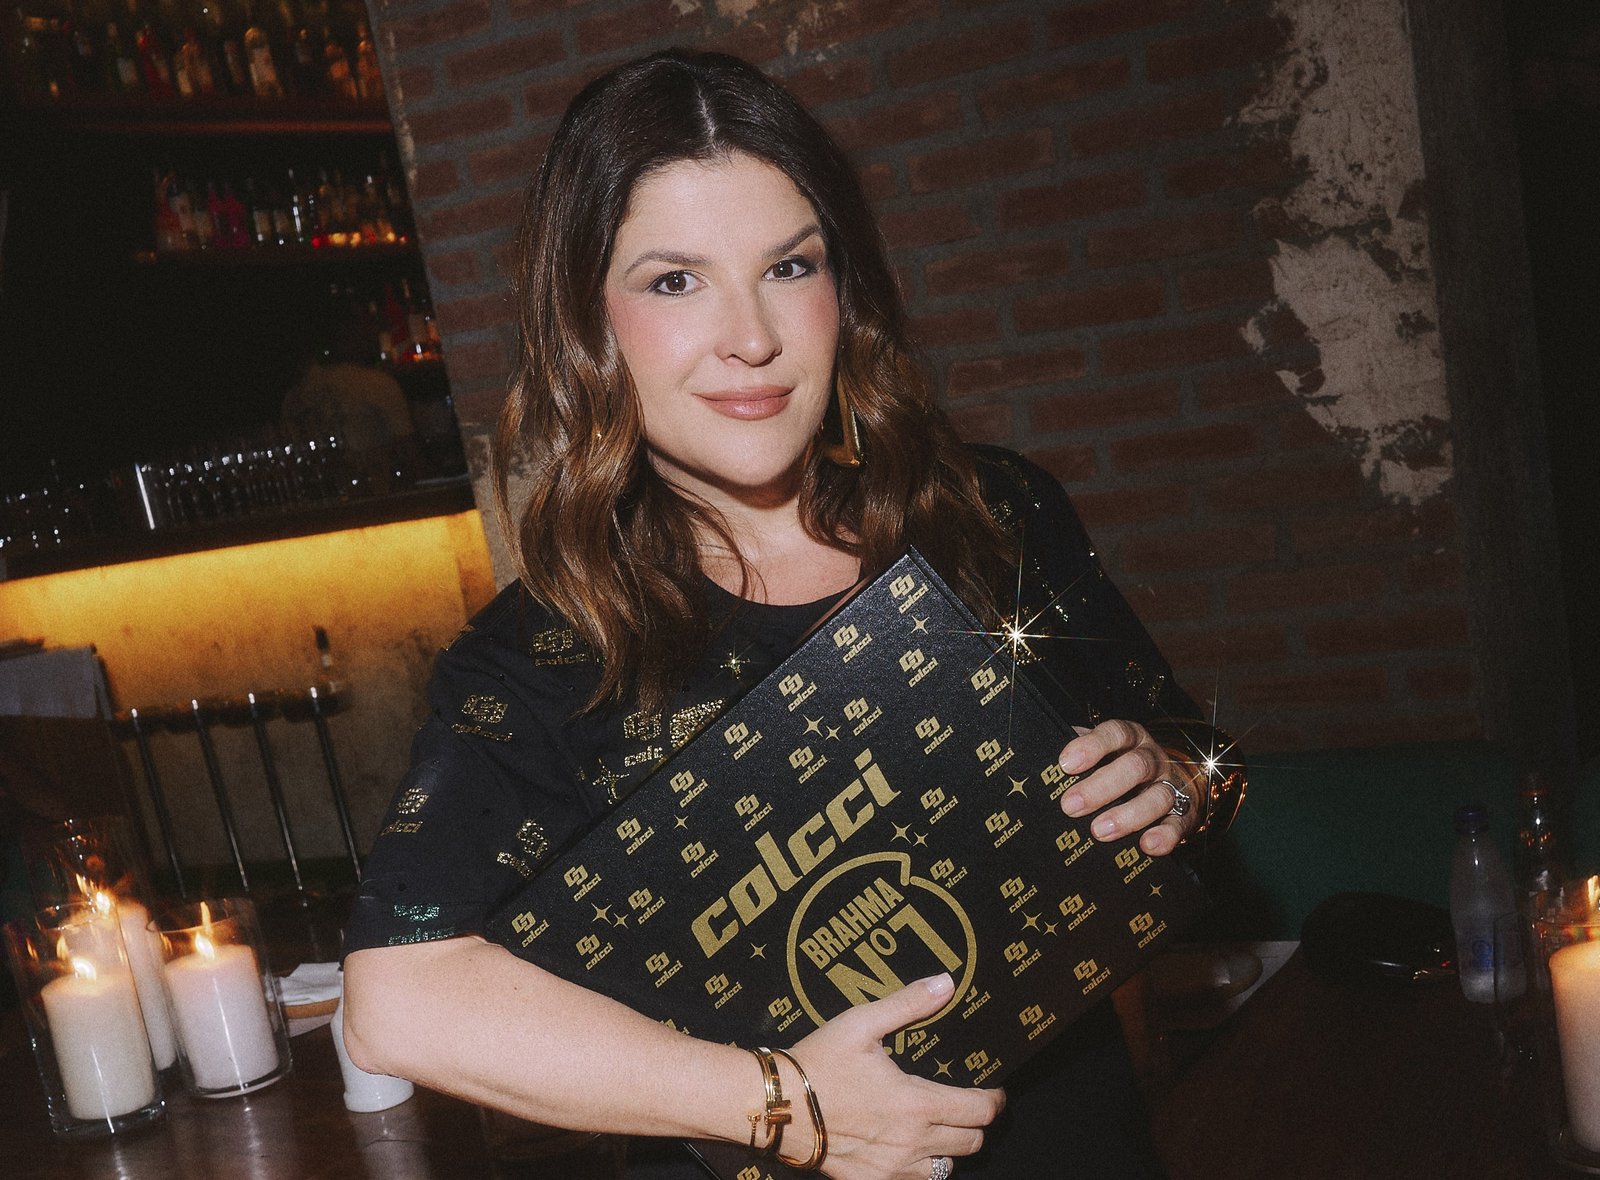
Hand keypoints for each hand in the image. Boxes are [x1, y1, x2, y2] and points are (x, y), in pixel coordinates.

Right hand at [784, 973, 1002, 1179]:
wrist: (777, 1105)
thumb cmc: (819, 1062)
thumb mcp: (861, 1023)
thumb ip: (908, 1004)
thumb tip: (947, 983)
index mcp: (916, 1104)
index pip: (980, 1112)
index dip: (994, 1100)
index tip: (993, 1091)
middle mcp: (911, 1143)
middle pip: (971, 1143)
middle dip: (975, 1123)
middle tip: (964, 1105)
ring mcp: (892, 1168)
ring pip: (946, 1167)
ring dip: (949, 1148)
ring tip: (936, 1126)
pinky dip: (920, 1167)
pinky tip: (906, 1148)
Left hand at [1057, 719, 1198, 855]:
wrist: (1173, 780)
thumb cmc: (1120, 766)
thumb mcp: (1101, 752)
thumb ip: (1077, 755)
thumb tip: (1039, 762)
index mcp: (1130, 739)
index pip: (1115, 733)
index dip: (1092, 746)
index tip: (1066, 764)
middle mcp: (1152, 759)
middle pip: (1135, 766)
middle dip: (1101, 787)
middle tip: (1071, 806)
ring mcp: (1171, 786)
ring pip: (1158, 796)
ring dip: (1128, 815)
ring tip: (1099, 831)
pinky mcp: (1185, 814)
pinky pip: (1179, 824)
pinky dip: (1165, 836)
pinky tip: (1146, 845)